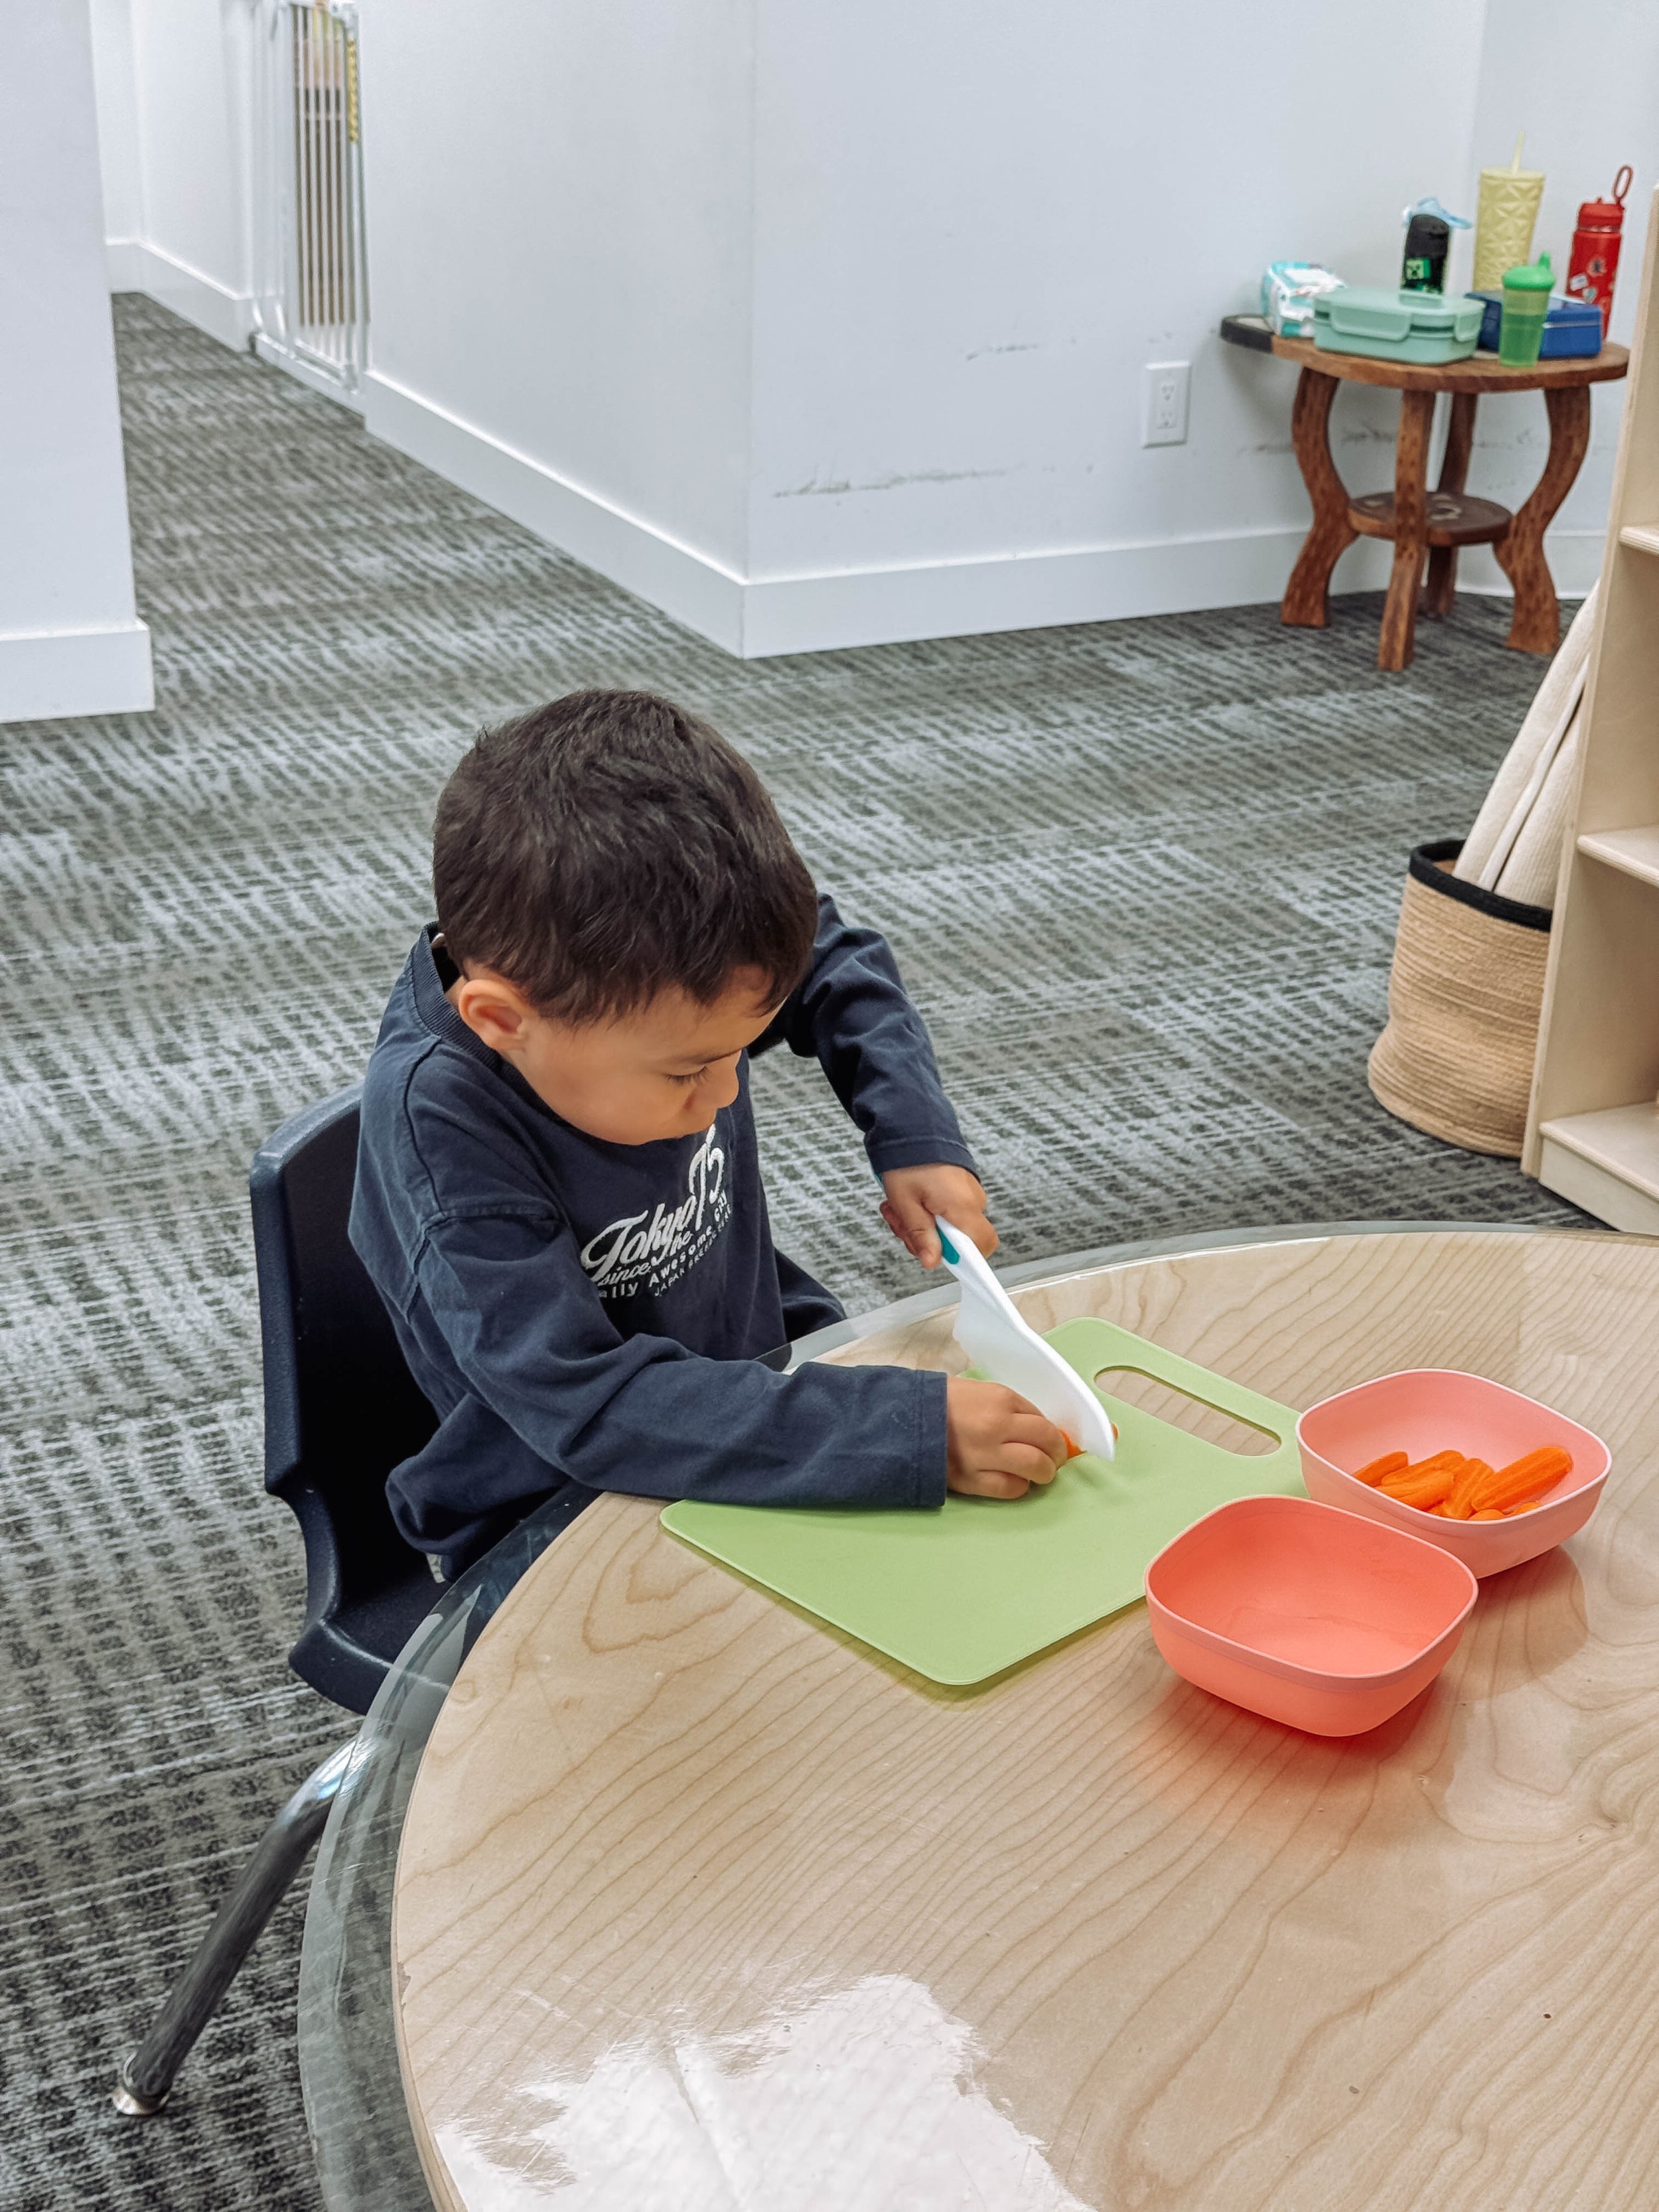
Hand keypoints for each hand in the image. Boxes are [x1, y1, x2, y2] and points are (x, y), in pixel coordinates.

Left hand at [880, 1164, 995, 1270]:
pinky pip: (946, 1211)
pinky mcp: (959, 1188)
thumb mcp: (905, 1202)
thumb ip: (921, 1235)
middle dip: (925, 1238)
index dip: (965, 1260)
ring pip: (947, 1226)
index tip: (939, 1256)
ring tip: (898, 1206)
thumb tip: (932, 1261)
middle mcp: (972, 1200)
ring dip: (920, 1223)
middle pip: (957, 1240)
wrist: (912, 1125)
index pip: (982, 1246)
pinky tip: (909, 1200)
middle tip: (901, 1223)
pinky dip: (925, 1210)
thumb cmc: (908, 1159)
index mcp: (962, 1206)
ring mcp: (967, 1193)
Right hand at [945, 1378, 1069, 1498]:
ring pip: (1035, 1467)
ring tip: (1040, 1474)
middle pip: (1046, 1443)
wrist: (903, 1419)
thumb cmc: (942, 1402)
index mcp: (1001, 1400)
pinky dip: (1019, 1487)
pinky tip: (1016, 1482)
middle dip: (1056, 1454)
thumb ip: (1008, 1408)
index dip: (1052, 1434)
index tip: (1051, 1441)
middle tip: (1054, 1459)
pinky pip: (1009, 1488)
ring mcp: (985, 1455)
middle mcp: (997, 1426)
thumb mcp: (980, 1391)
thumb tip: (1035, 1428)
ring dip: (1044, 1473)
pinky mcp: (971, 1479)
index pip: (1042, 1420)